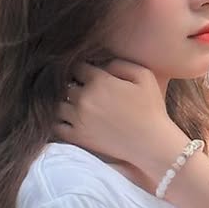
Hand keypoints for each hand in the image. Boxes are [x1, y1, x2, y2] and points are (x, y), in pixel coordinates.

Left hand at [54, 60, 183, 170]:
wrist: (152, 143)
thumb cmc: (151, 109)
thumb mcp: (144, 76)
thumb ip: (121, 63)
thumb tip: (102, 64)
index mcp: (99, 80)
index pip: (77, 67)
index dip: (82, 70)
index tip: (87, 75)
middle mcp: (84, 98)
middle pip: (66, 85)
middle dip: (73, 86)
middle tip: (82, 91)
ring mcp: (78, 118)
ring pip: (58, 105)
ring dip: (64, 103)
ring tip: (74, 106)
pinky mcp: (78, 137)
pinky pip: (56, 126)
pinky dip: (59, 122)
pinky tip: (68, 121)